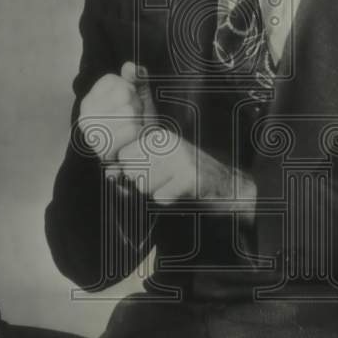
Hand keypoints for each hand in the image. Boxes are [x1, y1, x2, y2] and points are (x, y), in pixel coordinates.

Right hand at [79, 61, 156, 162]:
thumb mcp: (139, 95)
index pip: (114, 81)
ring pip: (128, 112)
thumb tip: (130, 67)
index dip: (130, 90)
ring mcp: (92, 132)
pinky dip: (139, 133)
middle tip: (134, 120)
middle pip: (124, 96)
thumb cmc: (139, 122)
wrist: (143, 155)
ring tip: (134, 130)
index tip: (128, 104)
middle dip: (136, 106)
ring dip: (138, 120)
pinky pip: (131, 129)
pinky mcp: (104, 149)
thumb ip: (136, 77)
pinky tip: (134, 139)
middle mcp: (85, 114)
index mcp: (90, 99)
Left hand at [114, 129, 256, 211]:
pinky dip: (168, 200)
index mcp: (158, 136)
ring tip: (173, 186)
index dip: (132, 170)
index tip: (151, 172)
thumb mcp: (159, 166)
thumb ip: (132, 167)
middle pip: (130, 171)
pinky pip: (160, 197)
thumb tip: (110, 173)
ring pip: (143, 185)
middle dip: (142, 182)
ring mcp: (180, 158)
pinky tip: (181, 194)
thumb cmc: (186, 177)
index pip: (123, 156)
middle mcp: (168, 143)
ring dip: (155, 191)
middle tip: (164, 181)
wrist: (227, 186)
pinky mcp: (190, 176)